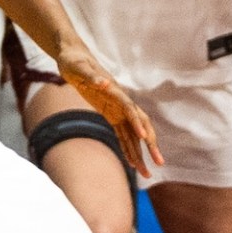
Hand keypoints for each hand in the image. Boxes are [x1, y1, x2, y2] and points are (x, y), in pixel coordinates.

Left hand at [52, 46, 162, 176]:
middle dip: (150, 144)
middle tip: (158, 162)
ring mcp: (117, 109)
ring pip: (133, 135)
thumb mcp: (79, 68)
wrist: (73, 58)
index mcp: (115, 91)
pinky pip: (123, 135)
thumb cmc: (74, 62)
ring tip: (146, 174)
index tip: (144, 138)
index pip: (130, 110)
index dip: (138, 123)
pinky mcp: (111, 114)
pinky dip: (128, 149)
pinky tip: (132, 163)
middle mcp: (120, 102)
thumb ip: (92, 76)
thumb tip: (103, 84)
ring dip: (140, 154)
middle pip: (141, 125)